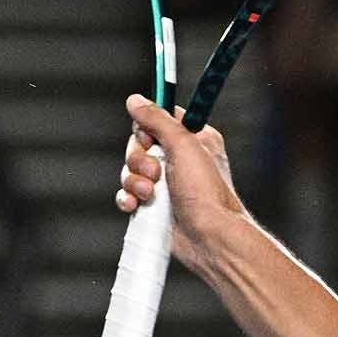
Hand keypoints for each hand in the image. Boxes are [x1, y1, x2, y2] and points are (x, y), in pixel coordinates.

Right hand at [114, 96, 248, 267]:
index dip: (148, 127)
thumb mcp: (184, 145)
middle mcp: (181, 160)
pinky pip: (128, 194)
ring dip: (134, 180)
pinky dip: (128, 198)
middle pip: (139, 145)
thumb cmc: (206, 193)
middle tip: (155, 172)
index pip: (159, 120)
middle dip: (139, 158)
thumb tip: (136, 100)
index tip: (150, 137)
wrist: (209, 236)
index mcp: (195, 140)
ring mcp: (167, 184)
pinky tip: (136, 205)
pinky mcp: (155, 205)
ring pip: (131, 170)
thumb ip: (158, 120)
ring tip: (150, 193)